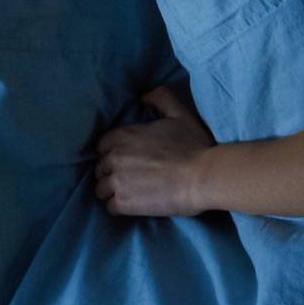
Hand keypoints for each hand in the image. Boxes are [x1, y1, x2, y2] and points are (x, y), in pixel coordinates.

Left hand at [92, 84, 214, 217]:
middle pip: (101, 169)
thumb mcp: (179, 114)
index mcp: (123, 136)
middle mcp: (114, 157)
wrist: (202, 177)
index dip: (113, 154)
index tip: (127, 161)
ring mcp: (117, 181)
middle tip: (131, 179)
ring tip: (132, 193)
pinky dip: (119, 208)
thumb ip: (160, 98)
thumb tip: (144, 96)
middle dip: (112, 173)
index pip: (102, 146)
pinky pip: (110, 207)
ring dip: (113, 192)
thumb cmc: (194, 146)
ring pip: (101, 189)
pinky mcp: (123, 203)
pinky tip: (134, 205)